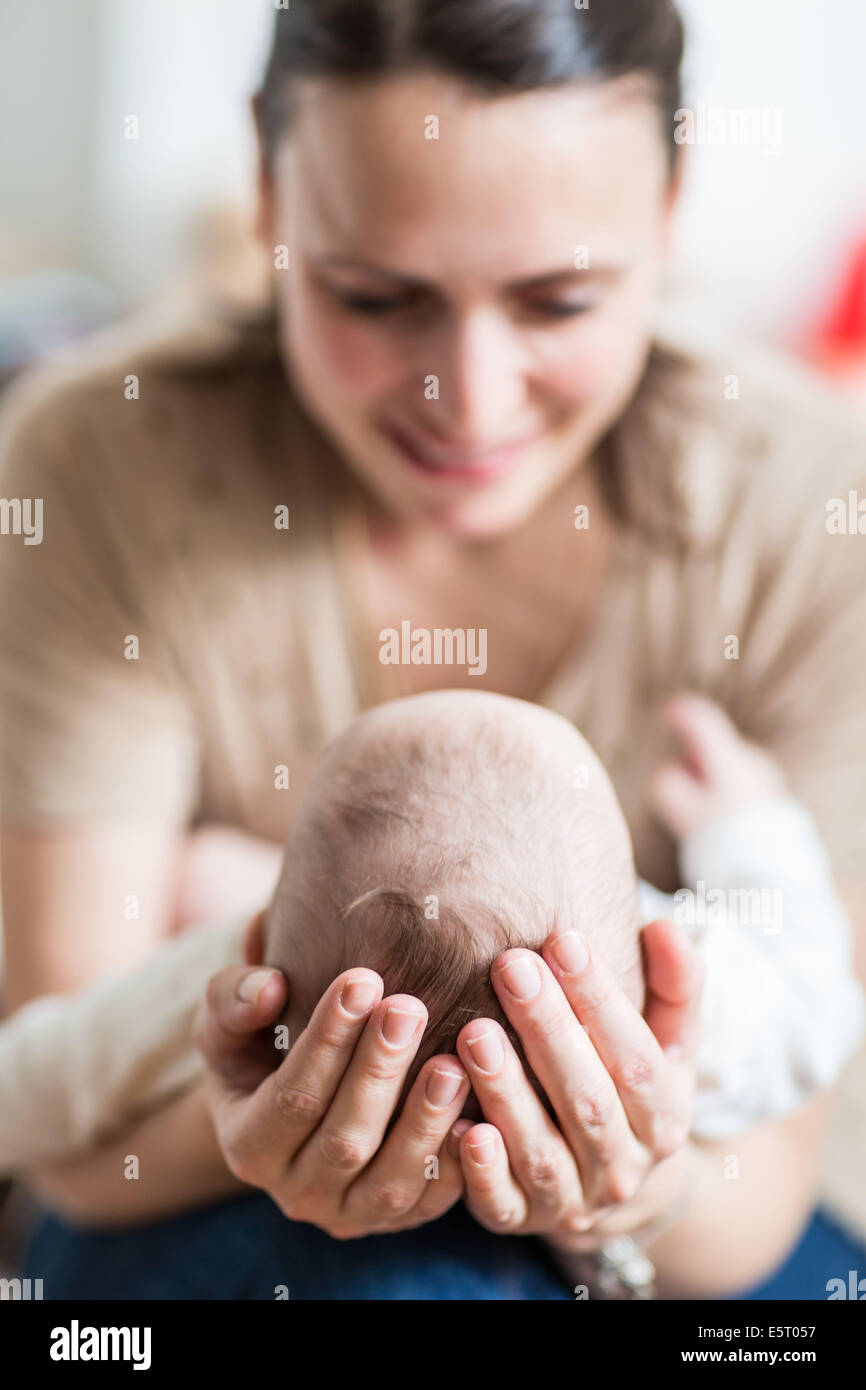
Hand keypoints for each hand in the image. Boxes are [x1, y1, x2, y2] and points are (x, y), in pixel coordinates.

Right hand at [194, 963, 469, 1237]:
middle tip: (410, 1007)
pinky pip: (432, 1203)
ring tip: (453, 1062)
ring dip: (424, 1122)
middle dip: (379, 1071)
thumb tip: (270, 988)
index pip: (291, 1098)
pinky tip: (479, 1114)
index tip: (362, 978)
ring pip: (391, 1182)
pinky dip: (457, 1165)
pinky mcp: (400, 1220)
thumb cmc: (260, 1046)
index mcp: (249, 1147)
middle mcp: (297, 1194)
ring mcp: (351, 1215)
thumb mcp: (228, 1022)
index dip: (326, 1041)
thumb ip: (231, 1000)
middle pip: (343, 1140)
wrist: (292, 1103)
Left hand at [449, 917, 702, 1252]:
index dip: (601, 999)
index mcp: (663, 1119)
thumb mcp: (668, 1044)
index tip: (564, 940)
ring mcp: (570, 1200)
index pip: (637, 1057)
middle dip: (548, 1030)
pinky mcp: (518, 1221)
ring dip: (507, 1093)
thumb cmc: (629, 1088)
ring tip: (473, 1033)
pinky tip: (458, 1127)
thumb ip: (674, 987)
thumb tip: (665, 927)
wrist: (612, 1189)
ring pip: (540, 1151)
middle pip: (588, 1101)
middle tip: (510, 967)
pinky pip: (499, 1203)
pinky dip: (480, 1171)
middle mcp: (622, 1167)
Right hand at [651, 692, 785, 839]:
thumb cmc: (725, 843)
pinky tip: (725, 823)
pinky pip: (742, 783)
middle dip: (693, 763)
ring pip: (727, 766)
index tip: (665, 715)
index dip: (678, 713)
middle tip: (684, 796)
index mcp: (729, 761)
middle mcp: (753, 761)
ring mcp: (768, 777)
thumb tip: (669, 774)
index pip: (702, 720)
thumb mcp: (684, 815)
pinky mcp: (774, 796)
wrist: (772, 874)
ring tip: (706, 817)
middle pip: (713, 747)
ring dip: (711, 780)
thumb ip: (667, 786)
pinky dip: (727, 793)